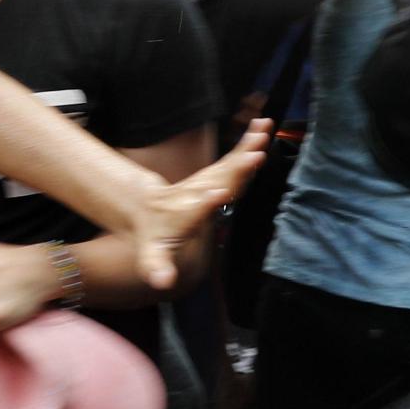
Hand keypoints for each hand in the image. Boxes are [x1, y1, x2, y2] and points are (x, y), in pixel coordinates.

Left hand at [126, 120, 271, 290]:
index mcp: (186, 212)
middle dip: (236, 167)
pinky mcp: (216, 174)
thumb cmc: (154, 235)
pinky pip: (234, 158)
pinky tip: (262, 126)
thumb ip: (157, 267)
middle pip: (220, 178)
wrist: (146, 208)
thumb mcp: (152, 255)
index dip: (207, 201)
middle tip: (255, 153)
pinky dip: (248, 142)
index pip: (197, 207)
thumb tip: (162, 282)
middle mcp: (198, 192)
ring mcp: (207, 180)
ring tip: (263, 129)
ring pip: (229, 163)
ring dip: (246, 147)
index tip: (220, 193)